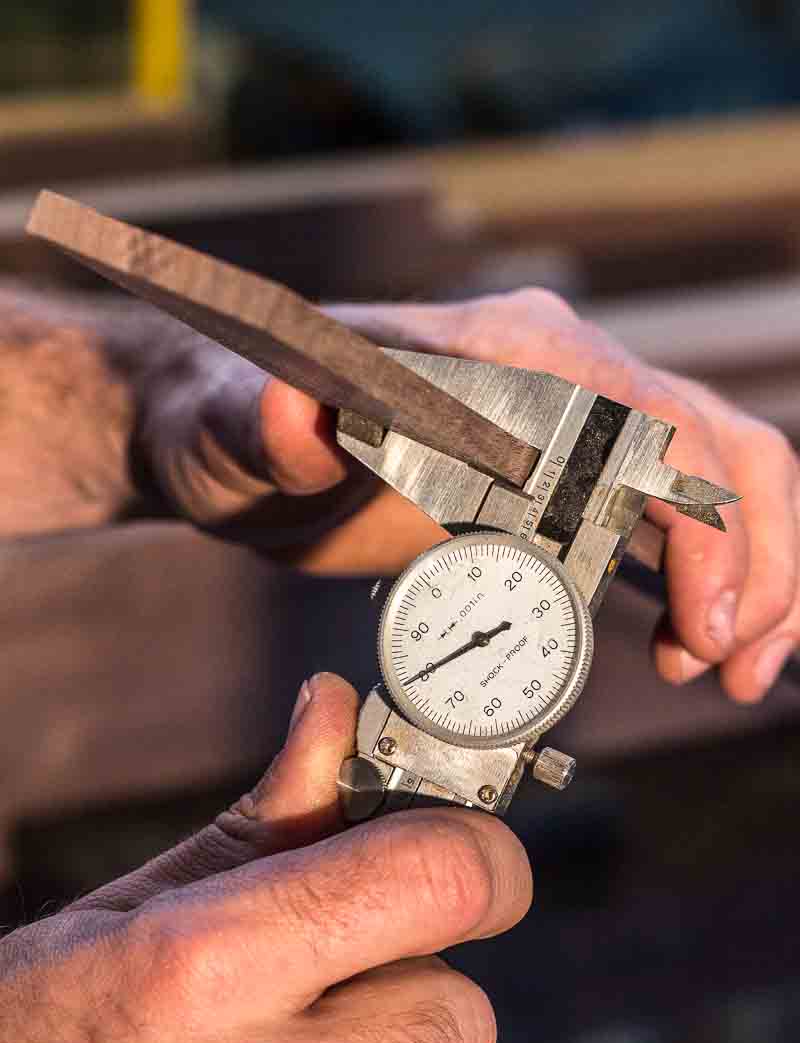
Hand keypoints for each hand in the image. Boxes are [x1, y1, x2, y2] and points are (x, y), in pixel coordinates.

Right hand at [0, 674, 531, 1042]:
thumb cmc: (30, 1039)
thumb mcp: (135, 907)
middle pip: (459, 1005)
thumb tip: (333, 711)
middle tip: (342, 965)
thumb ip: (264, 815)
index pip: (437, 882)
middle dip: (417, 973)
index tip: (474, 854)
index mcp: (210, 961)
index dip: (481, 856)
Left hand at [155, 288, 794, 704]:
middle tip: (727, 665)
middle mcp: (560, 369)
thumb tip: (297, 417)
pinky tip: (704, 643)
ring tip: (729, 670)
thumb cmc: (238, 425)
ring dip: (754, 570)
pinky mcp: (566, 469)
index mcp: (503, 353)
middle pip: (718, 443)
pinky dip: (717, 571)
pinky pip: (681, 506)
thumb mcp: (237, 430)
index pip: (648, 422)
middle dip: (753, 559)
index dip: (702, 524)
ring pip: (724, 471)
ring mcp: (574, 415)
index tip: (696, 629)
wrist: (239, 435)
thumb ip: (268, 425)